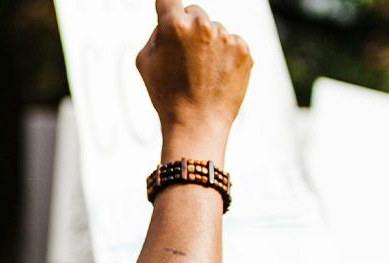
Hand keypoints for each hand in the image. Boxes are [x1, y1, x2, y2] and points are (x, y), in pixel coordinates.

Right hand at [136, 1, 252, 149]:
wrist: (197, 125)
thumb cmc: (166, 96)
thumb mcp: (144, 63)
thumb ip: (155, 33)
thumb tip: (168, 19)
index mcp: (174, 25)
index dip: (166, 7)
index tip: (167, 13)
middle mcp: (202, 25)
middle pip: (194, 12)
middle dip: (188, 28)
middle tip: (183, 58)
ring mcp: (226, 37)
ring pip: (214, 30)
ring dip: (208, 44)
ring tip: (201, 74)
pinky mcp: (244, 50)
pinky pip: (231, 43)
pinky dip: (225, 56)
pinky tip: (215, 76)